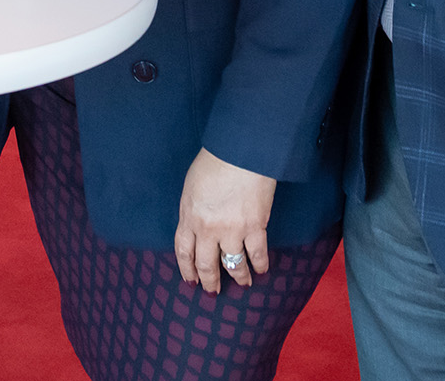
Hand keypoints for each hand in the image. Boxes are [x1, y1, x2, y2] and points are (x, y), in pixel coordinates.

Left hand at [174, 148, 276, 292]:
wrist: (239, 153)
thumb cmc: (213, 163)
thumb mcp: (191, 187)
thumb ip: (192, 209)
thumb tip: (197, 223)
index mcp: (189, 217)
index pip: (183, 251)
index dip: (187, 269)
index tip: (191, 280)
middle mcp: (207, 229)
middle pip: (206, 264)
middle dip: (209, 281)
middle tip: (213, 292)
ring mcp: (231, 231)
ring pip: (233, 265)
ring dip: (237, 277)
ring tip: (242, 284)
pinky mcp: (255, 227)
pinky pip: (257, 255)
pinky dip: (260, 265)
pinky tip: (261, 271)